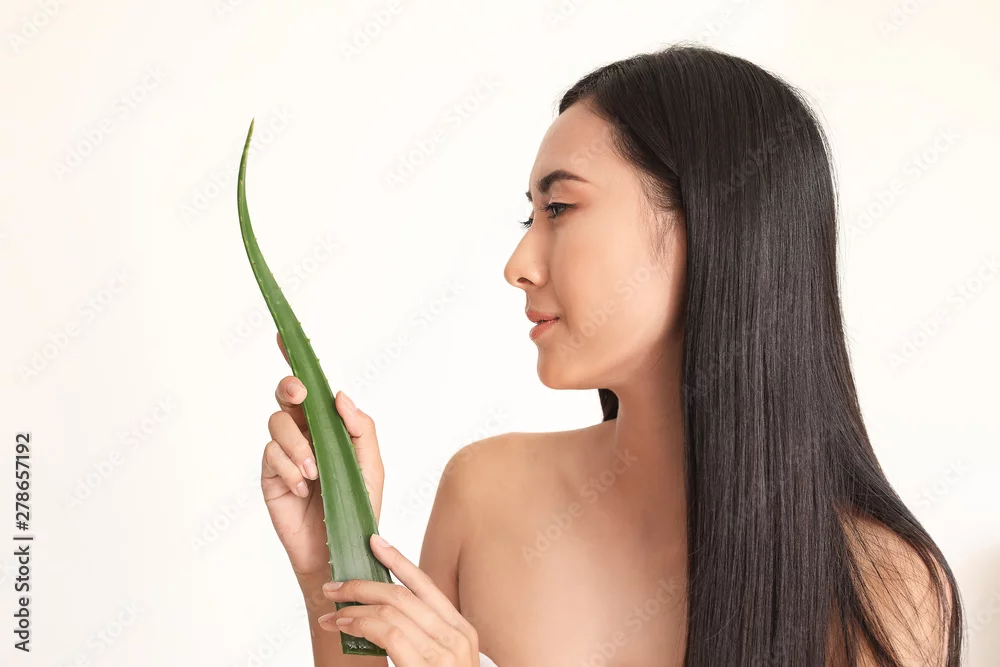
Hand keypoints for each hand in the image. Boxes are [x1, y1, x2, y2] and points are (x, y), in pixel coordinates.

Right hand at [261, 331, 385, 579]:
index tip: (283, 336)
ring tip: (314, 472)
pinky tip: (302, 487)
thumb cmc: (359, 509)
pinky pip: (271, 455)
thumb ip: (360, 429)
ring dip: (297, 445)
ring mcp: (285, 454)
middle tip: (300, 397)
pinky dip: (289, 468)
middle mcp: (305, 435)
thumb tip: (340, 396)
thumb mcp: (371, 466)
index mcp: (329, 427)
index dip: (295, 360)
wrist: (339, 552)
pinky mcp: (270, 475)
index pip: (312, 389)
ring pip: (276, 424)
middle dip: (291, 389)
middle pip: (286, 397)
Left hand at [318, 534, 479, 665]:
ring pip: (392, 610)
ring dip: (354, 607)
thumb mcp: (437, 661)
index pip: (426, 585)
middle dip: (363, 585)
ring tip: (333, 614)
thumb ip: (419, 636)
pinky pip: (388, 632)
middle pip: (404, 594)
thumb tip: (382, 614)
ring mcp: (446, 654)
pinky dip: (361, 624)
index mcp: (462, 631)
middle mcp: (458, 637)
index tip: (375, 543)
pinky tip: (345, 627)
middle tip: (334, 587)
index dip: (398, 561)